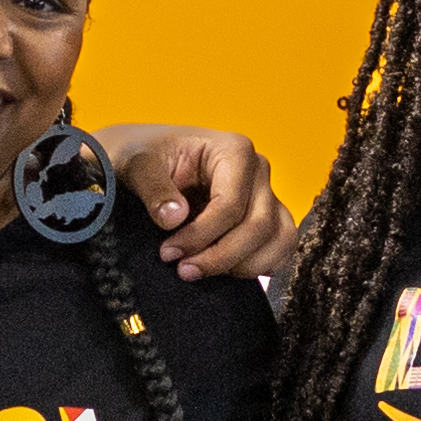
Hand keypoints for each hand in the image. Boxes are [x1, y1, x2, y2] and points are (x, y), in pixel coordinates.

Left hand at [118, 124, 289, 283]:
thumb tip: (175, 218)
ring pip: (278, 239)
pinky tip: (226, 271)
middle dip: (221, 256)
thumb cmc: (147, 157)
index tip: (169, 253)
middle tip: (184, 270)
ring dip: (243, 265)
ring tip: (204, 271)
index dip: (200, 236)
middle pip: (258, 225)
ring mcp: (267, 193)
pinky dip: (261, 264)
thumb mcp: (138, 165)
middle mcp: (258, 169)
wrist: (149, 160)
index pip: (230, 204)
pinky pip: (283, 245)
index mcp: (233, 150)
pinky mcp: (269, 215)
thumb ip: (153, 188)